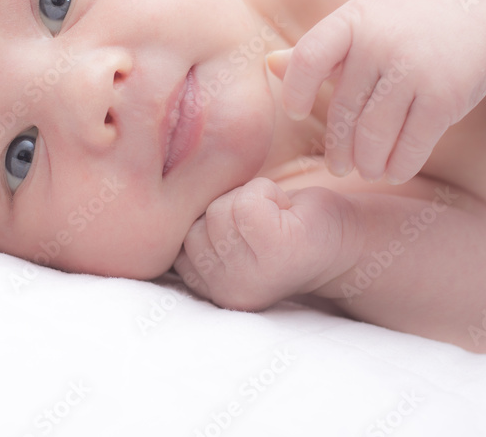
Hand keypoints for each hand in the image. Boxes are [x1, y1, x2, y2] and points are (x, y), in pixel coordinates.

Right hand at [173, 178, 354, 310]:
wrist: (347, 240)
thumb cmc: (283, 230)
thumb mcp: (226, 238)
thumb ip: (193, 231)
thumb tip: (138, 192)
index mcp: (211, 292)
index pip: (179, 238)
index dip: (213, 220)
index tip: (246, 235)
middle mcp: (226, 294)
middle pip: (196, 222)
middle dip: (230, 209)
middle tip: (265, 227)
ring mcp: (251, 275)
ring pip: (219, 209)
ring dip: (250, 200)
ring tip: (276, 221)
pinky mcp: (276, 251)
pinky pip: (246, 200)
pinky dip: (267, 192)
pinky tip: (286, 213)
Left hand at [269, 0, 485, 183]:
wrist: (483, 16)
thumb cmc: (407, 28)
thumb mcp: (361, 26)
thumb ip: (318, 49)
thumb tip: (269, 65)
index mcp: (353, 19)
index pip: (308, 59)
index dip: (296, 91)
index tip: (298, 113)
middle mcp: (381, 40)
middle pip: (344, 109)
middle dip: (339, 146)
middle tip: (338, 167)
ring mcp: (414, 67)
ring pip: (374, 134)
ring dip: (368, 162)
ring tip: (366, 171)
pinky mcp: (444, 95)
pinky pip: (412, 144)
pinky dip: (400, 165)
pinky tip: (395, 172)